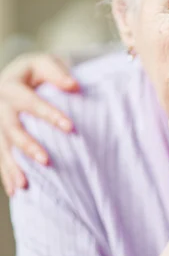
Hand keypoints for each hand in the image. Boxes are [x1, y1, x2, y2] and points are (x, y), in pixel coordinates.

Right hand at [0, 54, 77, 194]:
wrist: (18, 77)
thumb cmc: (38, 72)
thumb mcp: (46, 64)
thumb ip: (57, 74)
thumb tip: (74, 86)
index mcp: (11, 85)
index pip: (31, 102)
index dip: (50, 114)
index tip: (71, 128)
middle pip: (11, 128)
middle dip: (28, 145)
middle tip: (47, 161)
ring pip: (2, 146)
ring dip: (13, 166)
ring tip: (25, 185)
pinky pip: (0, 156)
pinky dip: (7, 173)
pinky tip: (16, 190)